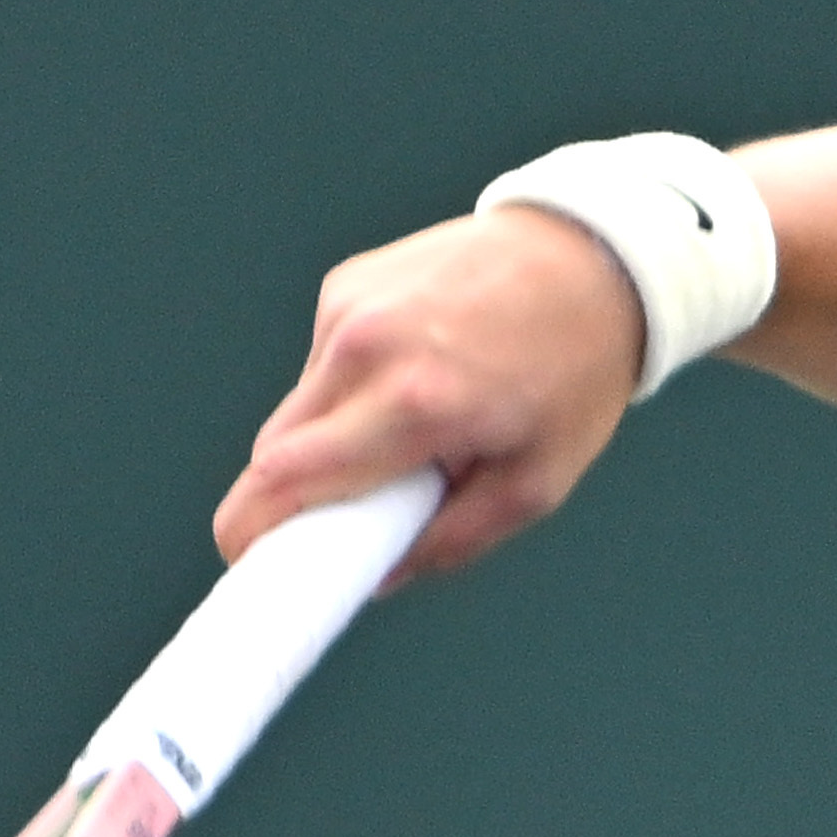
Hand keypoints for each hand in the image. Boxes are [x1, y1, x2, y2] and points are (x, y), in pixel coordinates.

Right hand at [213, 207, 647, 578]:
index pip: (286, 477)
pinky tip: (413, 370)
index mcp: (417, 403)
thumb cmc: (571, 378)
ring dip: (330, 438)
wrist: (588, 258)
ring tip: (410, 428)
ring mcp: (349, 307)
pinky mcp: (344, 284)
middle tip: (334, 521)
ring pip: (297, 409)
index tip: (248, 565)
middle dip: (290, 496)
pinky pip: (322, 364)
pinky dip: (352, 386)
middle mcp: (368, 348)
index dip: (252, 530)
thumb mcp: (537, 482)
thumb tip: (375, 578)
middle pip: (273, 450)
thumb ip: (454, 541)